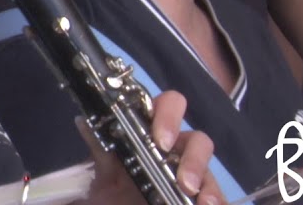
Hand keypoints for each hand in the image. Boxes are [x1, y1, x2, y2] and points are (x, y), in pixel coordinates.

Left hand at [79, 91, 224, 204]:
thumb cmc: (111, 193)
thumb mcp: (103, 173)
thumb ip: (100, 148)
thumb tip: (84, 121)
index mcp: (153, 133)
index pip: (169, 107)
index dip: (169, 117)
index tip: (161, 141)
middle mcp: (177, 151)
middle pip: (198, 139)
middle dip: (194, 158)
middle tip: (184, 181)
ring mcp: (191, 175)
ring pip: (210, 169)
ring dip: (207, 183)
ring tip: (201, 201)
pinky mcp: (201, 196)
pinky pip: (218, 195)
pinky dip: (218, 199)